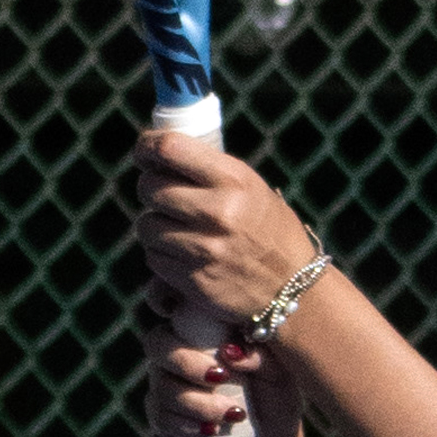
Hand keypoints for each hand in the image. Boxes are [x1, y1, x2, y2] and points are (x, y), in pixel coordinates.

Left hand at [135, 124, 316, 341]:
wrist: (292, 290)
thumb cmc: (269, 232)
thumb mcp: (253, 190)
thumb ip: (211, 172)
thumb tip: (159, 155)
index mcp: (234, 179)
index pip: (170, 148)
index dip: (148, 146)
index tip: (144, 151)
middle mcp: (219, 211)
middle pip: (151, 188)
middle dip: (151, 190)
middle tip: (165, 197)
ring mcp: (205, 248)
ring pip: (147, 226)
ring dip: (155, 227)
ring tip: (179, 231)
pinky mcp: (194, 280)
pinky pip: (154, 258)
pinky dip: (162, 257)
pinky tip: (185, 257)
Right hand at [148, 316, 295, 436]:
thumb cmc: (274, 396)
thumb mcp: (279, 373)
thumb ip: (259, 355)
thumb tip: (231, 353)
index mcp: (202, 332)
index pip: (178, 313)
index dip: (185, 321)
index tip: (223, 347)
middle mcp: (176, 353)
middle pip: (157, 345)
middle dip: (188, 363)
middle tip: (221, 378)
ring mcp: (164, 385)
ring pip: (162, 387)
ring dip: (199, 403)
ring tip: (234, 414)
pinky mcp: (162, 417)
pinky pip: (161, 417)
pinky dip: (189, 426)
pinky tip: (213, 430)